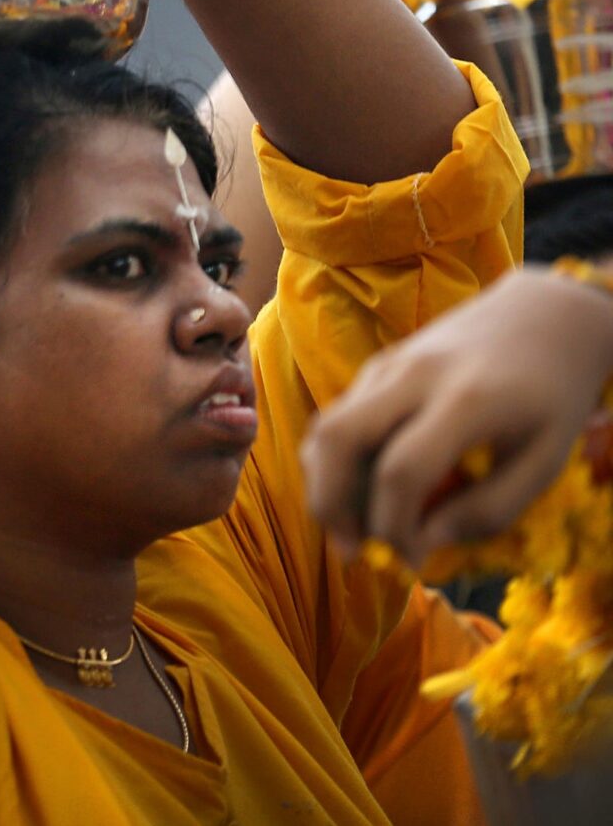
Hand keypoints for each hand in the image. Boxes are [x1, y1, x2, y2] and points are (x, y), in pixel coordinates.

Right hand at [302, 267, 612, 566]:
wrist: (543, 316)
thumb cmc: (552, 396)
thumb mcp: (545, 460)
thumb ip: (491, 508)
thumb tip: (427, 540)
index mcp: (466, 400)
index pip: (401, 470)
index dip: (394, 526)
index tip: (410, 560)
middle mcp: (414, 376)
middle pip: (339, 440)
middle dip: (331, 504)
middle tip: (351, 550)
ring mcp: (388, 364)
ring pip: (326, 427)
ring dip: (324, 485)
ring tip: (348, 528)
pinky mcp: (377, 365)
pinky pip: (337, 417)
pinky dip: (335, 462)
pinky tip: (356, 491)